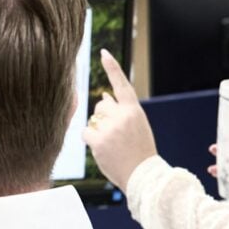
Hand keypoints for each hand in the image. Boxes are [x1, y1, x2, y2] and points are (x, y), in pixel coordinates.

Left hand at [82, 49, 157, 192]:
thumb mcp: (137, 126)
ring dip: (98, 129)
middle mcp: (122, 116)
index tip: (103, 53)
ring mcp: (110, 128)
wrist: (142, 175)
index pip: (121, 85)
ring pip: (93, 119)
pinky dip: (90, 139)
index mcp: (134, 110)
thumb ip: (122, 110)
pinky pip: (86, 132)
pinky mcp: (98, 141)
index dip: (112, 68)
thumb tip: (103, 97)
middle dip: (103, 117)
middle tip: (115, 134)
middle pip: (101, 106)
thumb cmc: (139, 150)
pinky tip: (102, 147)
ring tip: (112, 143)